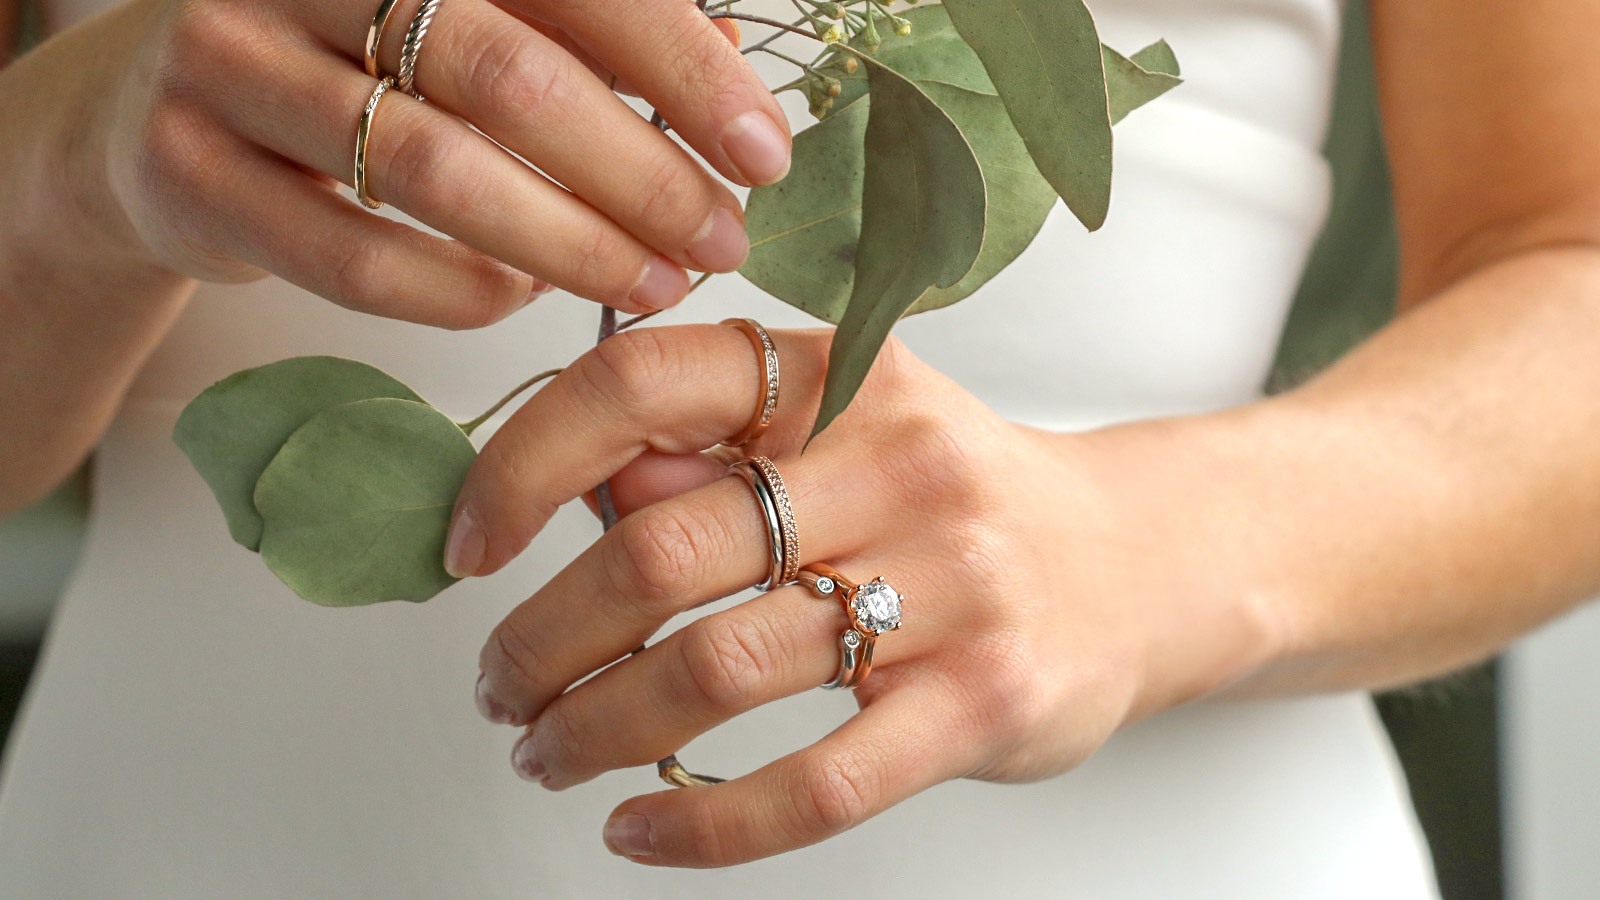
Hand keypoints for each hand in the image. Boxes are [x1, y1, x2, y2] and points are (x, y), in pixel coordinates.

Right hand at [53, 0, 785, 326]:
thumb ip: (579, 34)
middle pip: (507, 75)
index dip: (678, 66)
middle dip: (639, 173)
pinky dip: (454, 288)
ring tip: (651, 284)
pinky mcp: (187, 170)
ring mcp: (227, 64)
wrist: (152, 116)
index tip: (762, 149)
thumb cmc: (354, 66)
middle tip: (720, 240)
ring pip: (431, 169)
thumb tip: (727, 68)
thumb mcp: (463, 23)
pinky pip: (348, 254)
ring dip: (567, 243)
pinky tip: (520, 298)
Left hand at [447, 324, 1282, 866]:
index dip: (525, 462)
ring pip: (718, 671)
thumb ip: (715, 449)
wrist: (1139, 564)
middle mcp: (898, 465)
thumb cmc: (956, 499)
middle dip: (541, 637)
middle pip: (660, 551)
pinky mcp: (986, 704)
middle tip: (502, 685)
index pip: (644, 381)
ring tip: (550, 753)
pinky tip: (641, 827)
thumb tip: (577, 497)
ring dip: (595, 729)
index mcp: (844, 376)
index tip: (469, 544)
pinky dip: (701, 822)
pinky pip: (815, 785)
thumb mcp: (848, 428)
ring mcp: (952, 587)